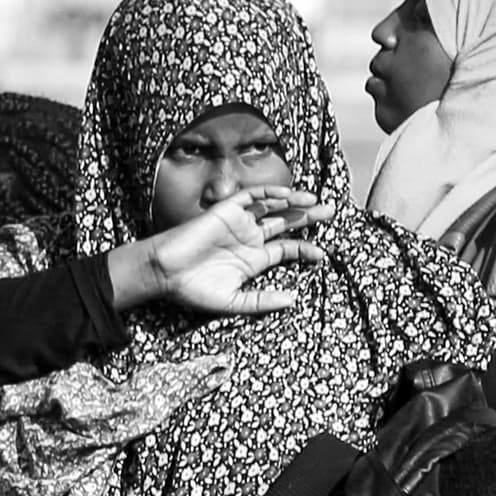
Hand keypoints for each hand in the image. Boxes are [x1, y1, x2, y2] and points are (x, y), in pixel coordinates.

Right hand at [122, 191, 323, 319]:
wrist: (163, 273)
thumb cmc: (192, 290)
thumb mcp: (233, 302)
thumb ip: (263, 301)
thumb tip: (294, 300)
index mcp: (252, 260)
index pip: (286, 250)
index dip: (306, 249)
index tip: (323, 254)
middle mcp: (248, 239)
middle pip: (285, 223)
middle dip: (308, 217)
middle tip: (331, 211)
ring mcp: (238, 223)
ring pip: (272, 207)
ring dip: (294, 202)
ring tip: (315, 200)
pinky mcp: (226, 210)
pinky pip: (251, 196)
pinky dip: (269, 193)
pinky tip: (287, 195)